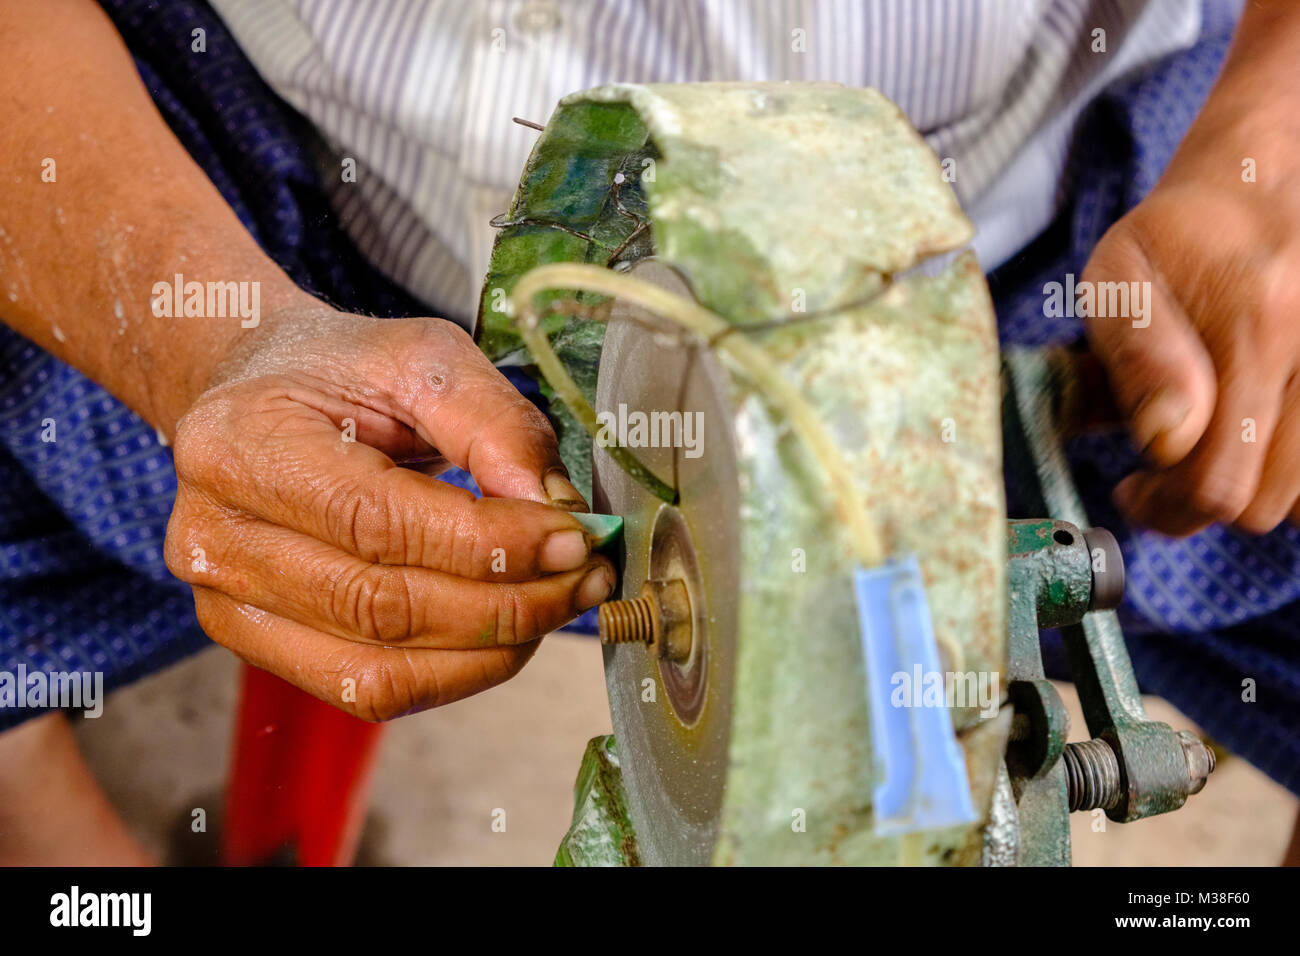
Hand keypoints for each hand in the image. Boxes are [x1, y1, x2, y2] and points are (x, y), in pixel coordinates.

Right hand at [164, 305, 613, 719]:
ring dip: (491, 649)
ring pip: (380, 669)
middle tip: (585, 577)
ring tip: (558, 605)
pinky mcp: (258, 644)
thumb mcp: (422, 358)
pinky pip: (368, 690)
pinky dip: (454, 674)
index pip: (379, 521)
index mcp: (241, 445)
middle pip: (382, 607)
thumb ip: (495, 424)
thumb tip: (558, 509)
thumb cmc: (338, 373)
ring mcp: (228, 604)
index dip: (490, 543)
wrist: (257, 393)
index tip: (574, 536)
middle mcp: (215, 536)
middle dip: (508, 603)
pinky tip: (504, 635)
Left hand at [1082, 103, 1299, 535]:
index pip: (1217, 483)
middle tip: (1163, 466)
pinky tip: (1258, 430)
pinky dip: (1291, 468)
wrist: (1266, 178)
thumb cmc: (1178, 236)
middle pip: (1264, 504)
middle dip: (1201, 498)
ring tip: (1212, 441)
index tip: (1131, 487)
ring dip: (1251, 484)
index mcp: (1257, 328)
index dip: (1163, 506)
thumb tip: (1168, 440)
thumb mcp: (1121, 278)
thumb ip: (1138, 357)